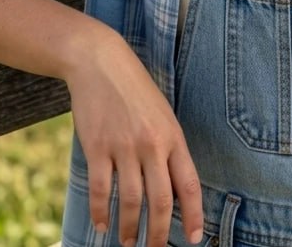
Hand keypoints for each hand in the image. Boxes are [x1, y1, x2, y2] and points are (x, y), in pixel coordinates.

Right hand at [65, 32, 203, 246]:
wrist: (101, 62)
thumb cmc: (135, 90)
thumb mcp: (162, 114)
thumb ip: (168, 148)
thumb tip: (173, 190)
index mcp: (173, 136)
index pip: (189, 184)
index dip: (193, 215)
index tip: (193, 239)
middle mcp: (152, 143)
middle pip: (160, 200)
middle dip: (158, 233)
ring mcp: (123, 146)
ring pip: (131, 201)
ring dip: (129, 229)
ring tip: (127, 243)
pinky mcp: (97, 146)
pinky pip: (101, 190)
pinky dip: (101, 213)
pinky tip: (101, 225)